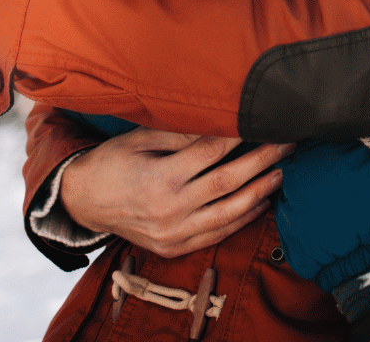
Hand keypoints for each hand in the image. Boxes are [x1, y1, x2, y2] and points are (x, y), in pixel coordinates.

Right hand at [61, 128, 292, 256]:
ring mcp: (172, 234)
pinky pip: (216, 234)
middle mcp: (168, 210)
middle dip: (262, 161)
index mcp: (159, 178)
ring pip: (228, 214)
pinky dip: (241, 219)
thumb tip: (218, 120)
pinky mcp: (173, 248)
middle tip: (286, 142)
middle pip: (227, 182)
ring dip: (260, 192)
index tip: (263, 120)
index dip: (240, 135)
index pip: (210, 152)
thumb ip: (178, 132)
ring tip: (281, 172)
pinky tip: (260, 201)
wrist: (83, 202)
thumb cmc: (113, 162)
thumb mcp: (139, 138)